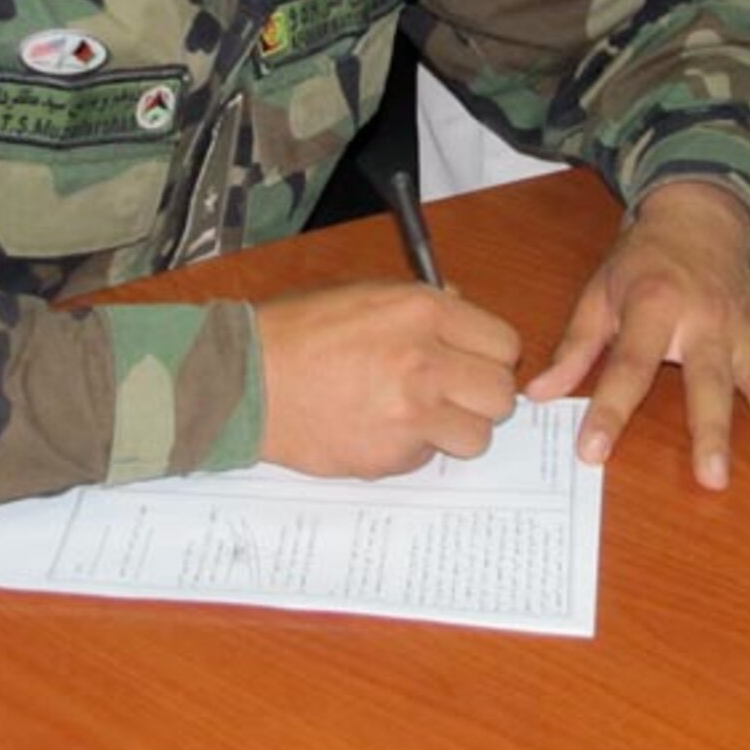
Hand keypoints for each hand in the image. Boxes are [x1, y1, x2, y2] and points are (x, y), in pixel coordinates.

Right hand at [255, 281, 519, 478]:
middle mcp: (426, 363)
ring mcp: (410, 416)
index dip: (489, 354)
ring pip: (477, 436)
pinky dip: (412, 448)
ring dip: (455, 429)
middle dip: (481, 395)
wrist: (245, 379)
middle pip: (500, 394)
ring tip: (418, 415)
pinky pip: (428, 458)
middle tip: (452, 392)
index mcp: (423, 312)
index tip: (473, 360)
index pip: (504, 344)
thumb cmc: (299, 330)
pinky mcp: (390, 457)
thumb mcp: (365, 292)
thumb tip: (464, 311)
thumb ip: (423, 303)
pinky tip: (379, 428)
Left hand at [526, 180, 749, 486]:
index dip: (609, 409)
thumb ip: (574, 347)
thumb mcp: (598, 293)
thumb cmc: (642, 261)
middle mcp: (706, 319)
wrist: (699, 216)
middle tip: (712, 478)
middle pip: (710, 380)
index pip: (628, 365)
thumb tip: (538, 395)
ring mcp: (745, 328)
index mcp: (654, 305)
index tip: (593, 451)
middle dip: (712, 430)